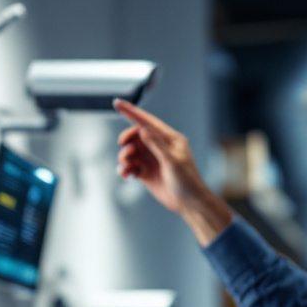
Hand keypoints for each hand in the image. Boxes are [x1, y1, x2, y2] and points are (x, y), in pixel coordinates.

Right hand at [114, 99, 233, 244]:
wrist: (190, 204)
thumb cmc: (187, 182)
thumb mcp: (172, 162)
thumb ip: (156, 145)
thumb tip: (142, 129)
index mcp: (170, 139)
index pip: (147, 121)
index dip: (131, 111)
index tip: (117, 103)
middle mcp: (159, 147)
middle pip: (136, 135)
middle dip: (126, 139)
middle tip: (122, 144)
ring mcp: (152, 159)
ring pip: (131, 151)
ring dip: (124, 156)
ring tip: (126, 166)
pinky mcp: (146, 172)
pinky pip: (130, 166)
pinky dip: (124, 168)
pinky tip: (125, 174)